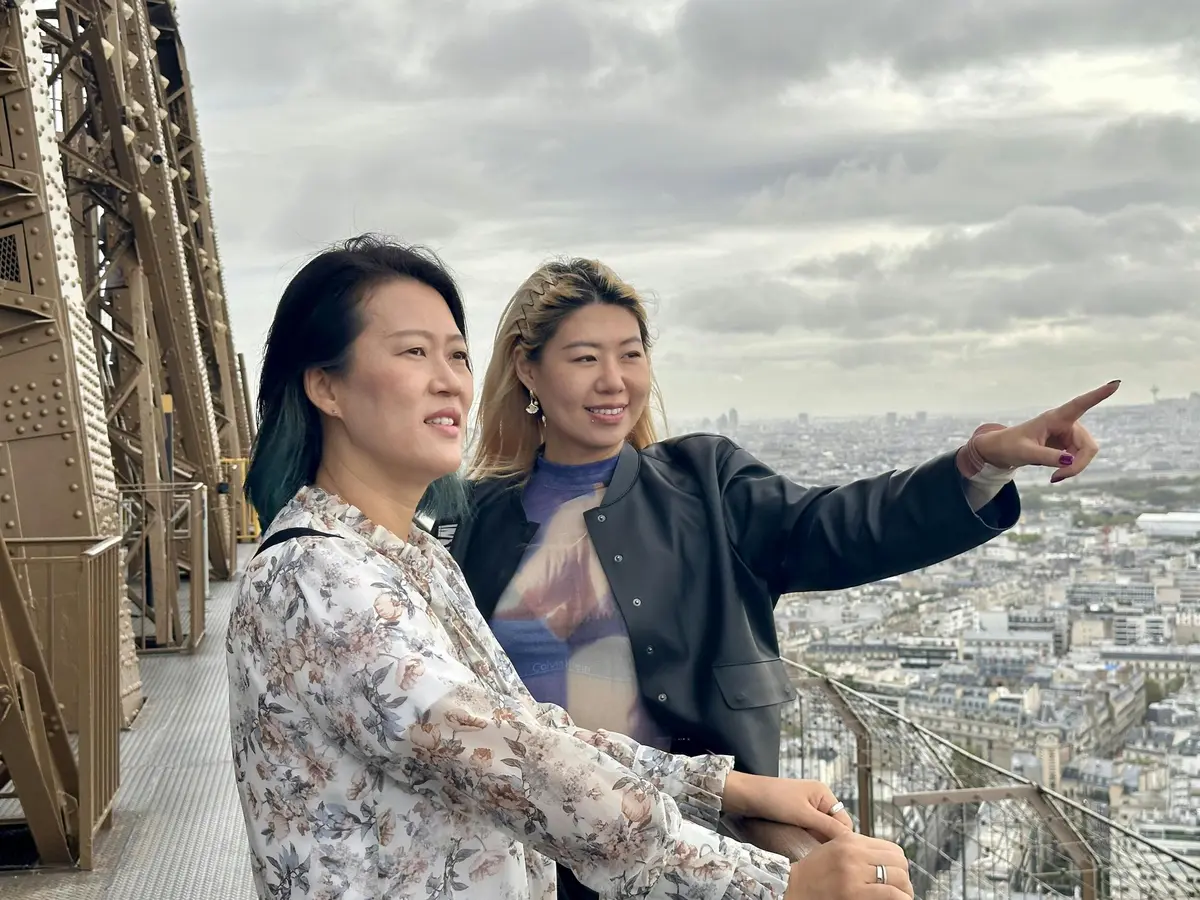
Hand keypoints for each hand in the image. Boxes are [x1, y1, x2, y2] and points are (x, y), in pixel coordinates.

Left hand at [723, 773, 853, 841]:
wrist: (745, 795)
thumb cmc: (773, 799)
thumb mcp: (803, 814)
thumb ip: (827, 826)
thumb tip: (850, 839)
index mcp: (824, 793)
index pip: (844, 821)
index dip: (840, 837)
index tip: (833, 852)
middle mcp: (818, 799)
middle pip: (832, 826)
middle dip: (826, 839)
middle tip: (817, 851)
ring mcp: (806, 806)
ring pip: (820, 830)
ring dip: (815, 839)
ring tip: (806, 847)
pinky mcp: (796, 813)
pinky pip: (808, 829)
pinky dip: (806, 837)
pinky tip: (799, 843)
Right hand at [784, 831, 912, 898]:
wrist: (792, 888)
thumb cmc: (812, 873)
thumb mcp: (833, 850)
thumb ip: (858, 850)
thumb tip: (887, 859)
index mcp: (849, 840)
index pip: (892, 849)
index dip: (898, 864)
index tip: (896, 875)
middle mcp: (853, 853)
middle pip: (899, 862)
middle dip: (904, 878)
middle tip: (901, 890)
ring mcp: (854, 873)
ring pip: (899, 877)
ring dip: (904, 890)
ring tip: (900, 898)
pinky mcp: (854, 892)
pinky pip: (891, 894)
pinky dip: (901, 899)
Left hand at [974, 380, 1118, 483]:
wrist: (1003, 451)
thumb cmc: (1010, 446)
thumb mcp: (1025, 452)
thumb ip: (1047, 456)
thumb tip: (1070, 460)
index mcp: (1055, 418)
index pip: (1079, 405)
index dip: (1098, 395)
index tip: (1115, 383)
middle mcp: (1067, 424)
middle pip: (1088, 446)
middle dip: (1078, 465)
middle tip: (1058, 477)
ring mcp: (1070, 435)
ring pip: (1086, 455)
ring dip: (1074, 469)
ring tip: (1055, 477)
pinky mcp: (1069, 445)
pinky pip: (1079, 460)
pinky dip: (1071, 470)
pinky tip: (1057, 474)